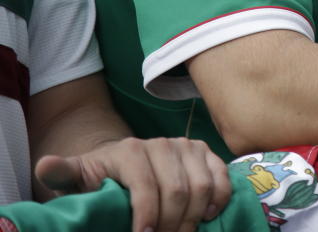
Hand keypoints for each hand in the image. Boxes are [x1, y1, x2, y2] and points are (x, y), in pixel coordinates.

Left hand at [34, 137, 231, 231]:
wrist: (121, 161)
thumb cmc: (99, 178)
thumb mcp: (77, 177)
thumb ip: (63, 173)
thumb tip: (46, 166)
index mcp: (129, 150)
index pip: (146, 186)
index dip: (147, 217)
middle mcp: (161, 144)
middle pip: (177, 189)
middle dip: (172, 224)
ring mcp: (185, 146)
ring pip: (202, 185)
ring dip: (194, 217)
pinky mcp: (203, 152)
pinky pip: (220, 176)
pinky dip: (219, 198)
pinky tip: (206, 216)